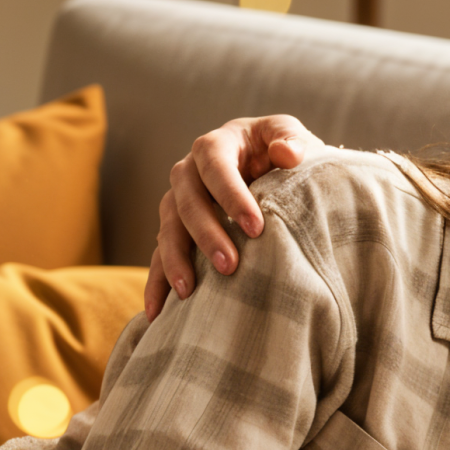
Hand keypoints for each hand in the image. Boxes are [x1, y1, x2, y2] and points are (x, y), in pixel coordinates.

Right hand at [144, 112, 325, 317]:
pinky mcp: (175, 230)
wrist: (266, 166)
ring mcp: (177, 202)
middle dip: (205, 234)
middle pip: (186, 200)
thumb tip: (287, 154)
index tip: (255, 227)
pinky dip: (156, 282)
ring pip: (168, 228)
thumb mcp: (289, 136)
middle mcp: (188, 172)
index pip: (215, 165)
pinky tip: (157, 312)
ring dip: (175, 260)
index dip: (231, 195)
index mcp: (216, 145)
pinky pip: (159, 255)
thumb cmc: (280, 151)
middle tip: (228, 266)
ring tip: (189, 292)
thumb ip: (292, 140)